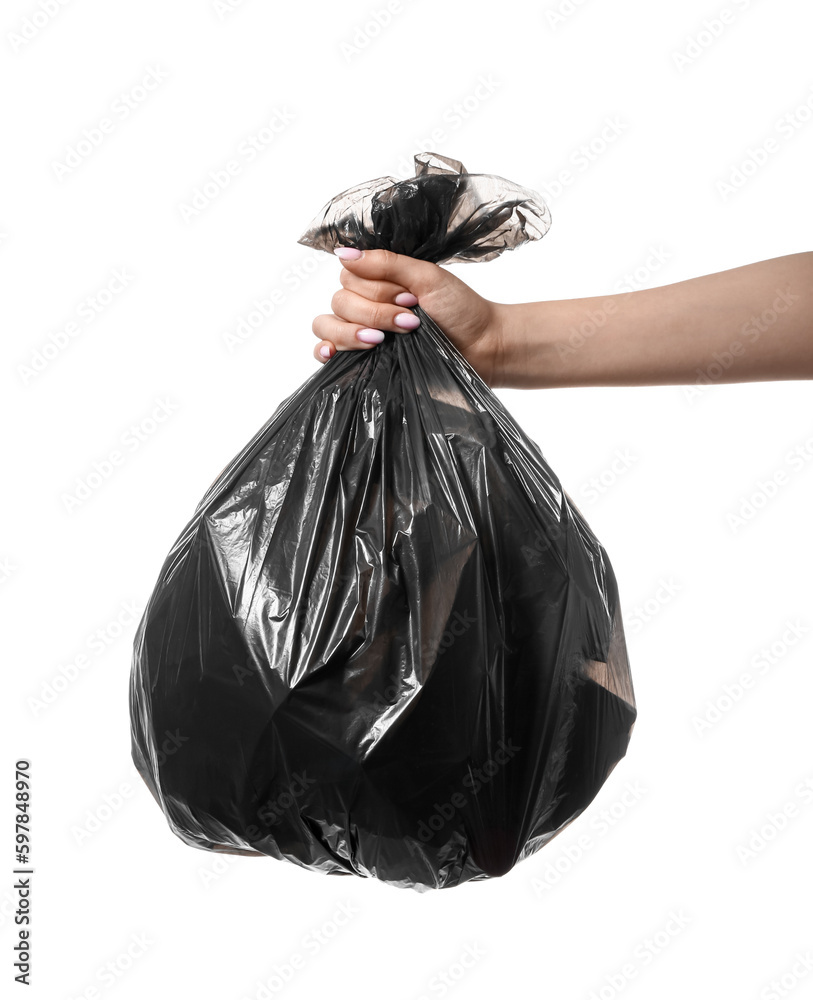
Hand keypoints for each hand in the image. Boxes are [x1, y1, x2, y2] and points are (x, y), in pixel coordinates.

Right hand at [312, 248, 507, 386]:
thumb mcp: (428, 277)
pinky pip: (325, 352)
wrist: (482, 348)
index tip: (409, 298)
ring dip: (354, 331)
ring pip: (327, 325)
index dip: (375, 289)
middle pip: (339, 302)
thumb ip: (387, 263)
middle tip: (411, 320)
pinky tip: (334, 352)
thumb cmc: (461, 311)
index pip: (349, 277)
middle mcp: (364, 306)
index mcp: (378, 282)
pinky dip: (324, 350)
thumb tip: (344, 254)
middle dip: (375, 312)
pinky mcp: (361, 362)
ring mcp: (360, 334)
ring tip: (383, 340)